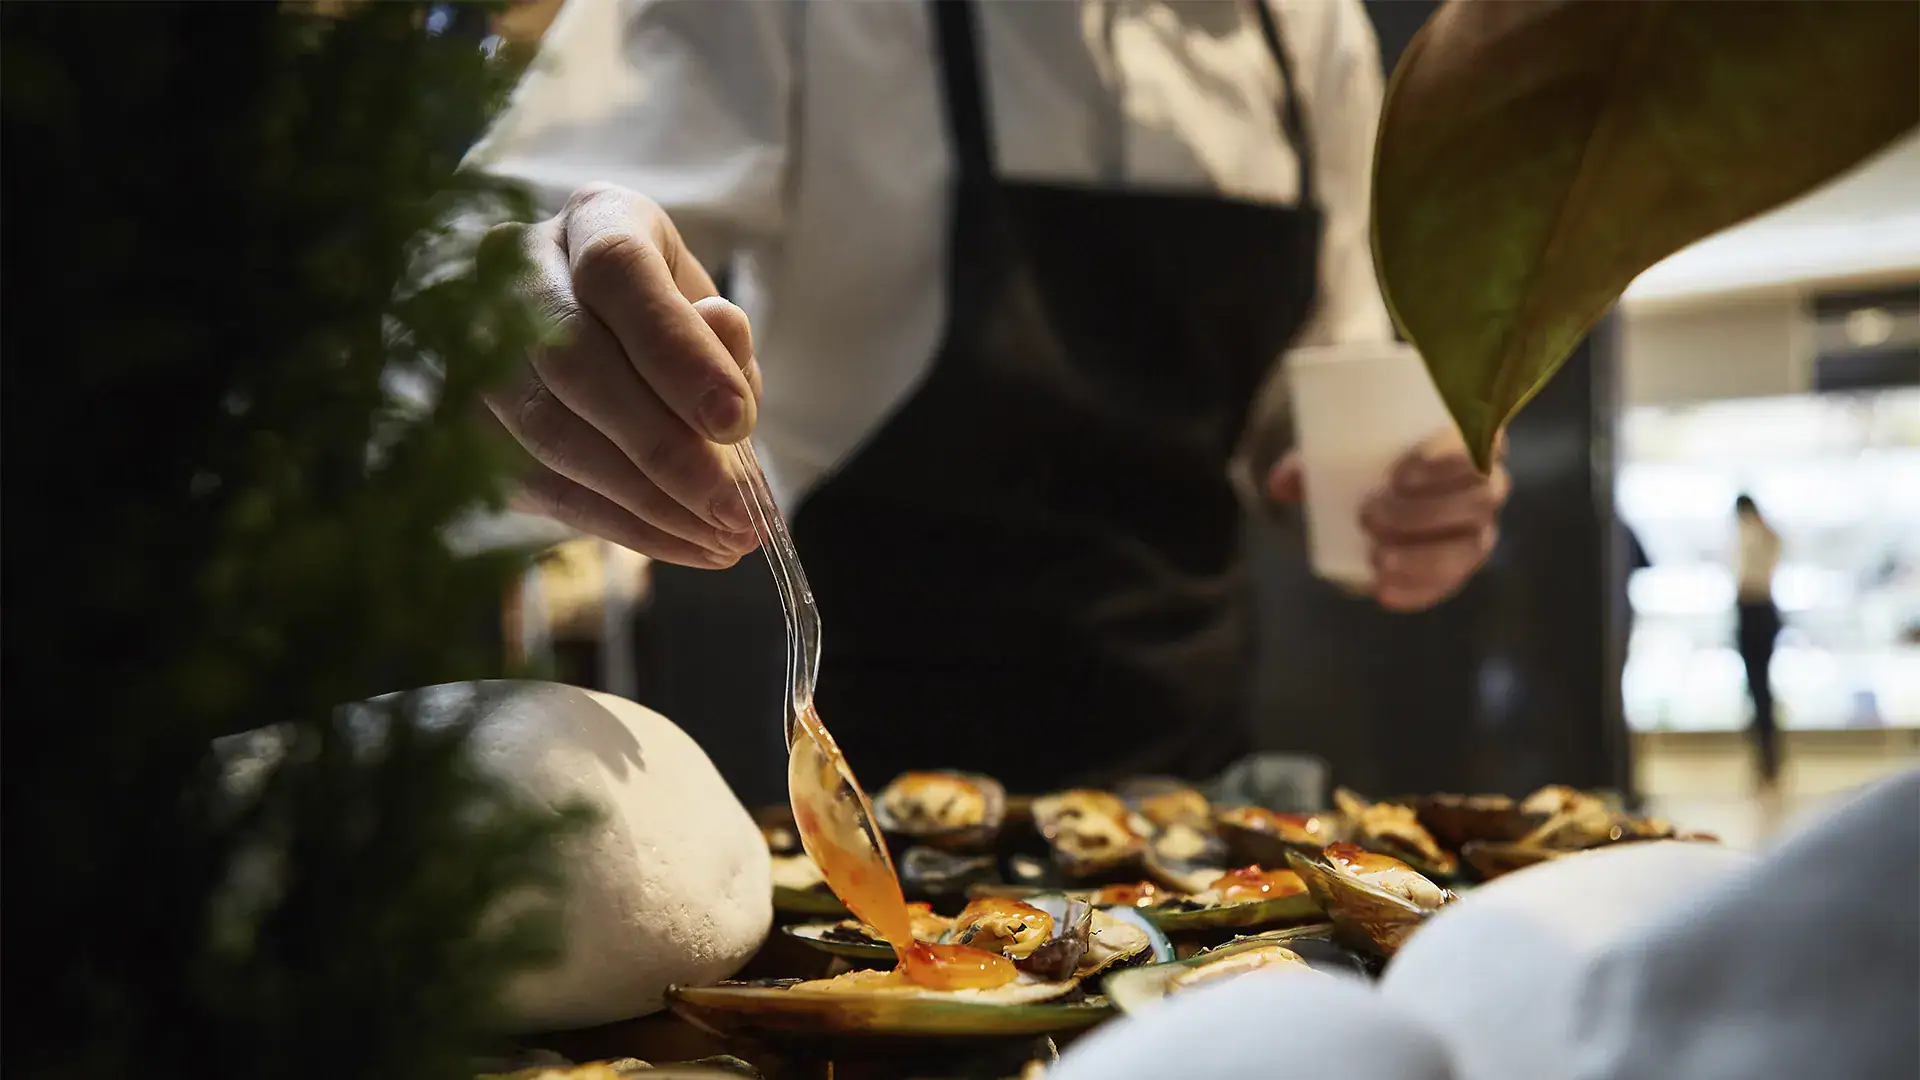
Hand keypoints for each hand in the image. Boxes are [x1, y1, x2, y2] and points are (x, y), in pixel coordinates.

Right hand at [486, 184, 761, 567]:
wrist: (600, 340)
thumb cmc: (670, 329)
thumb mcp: (713, 322)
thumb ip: (720, 343)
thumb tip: (720, 358)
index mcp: (595, 218)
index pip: (618, 271)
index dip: (676, 351)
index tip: (736, 423)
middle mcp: (517, 266)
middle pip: (573, 361)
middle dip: (664, 449)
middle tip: (735, 512)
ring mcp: (473, 340)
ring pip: (547, 430)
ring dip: (643, 500)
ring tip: (721, 540)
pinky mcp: (461, 416)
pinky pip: (534, 482)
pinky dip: (616, 522)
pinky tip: (682, 544)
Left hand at [1267, 431, 1509, 611]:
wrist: (1387, 482)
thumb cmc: (1371, 450)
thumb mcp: (1341, 446)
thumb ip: (1309, 462)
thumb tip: (1279, 486)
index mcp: (1471, 435)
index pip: (1479, 444)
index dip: (1446, 461)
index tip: (1397, 475)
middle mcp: (1488, 481)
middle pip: (1478, 498)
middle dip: (1424, 512)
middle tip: (1368, 515)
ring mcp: (1480, 525)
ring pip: (1471, 545)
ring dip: (1423, 556)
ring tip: (1376, 559)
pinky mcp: (1463, 561)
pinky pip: (1453, 582)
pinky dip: (1419, 591)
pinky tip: (1385, 594)